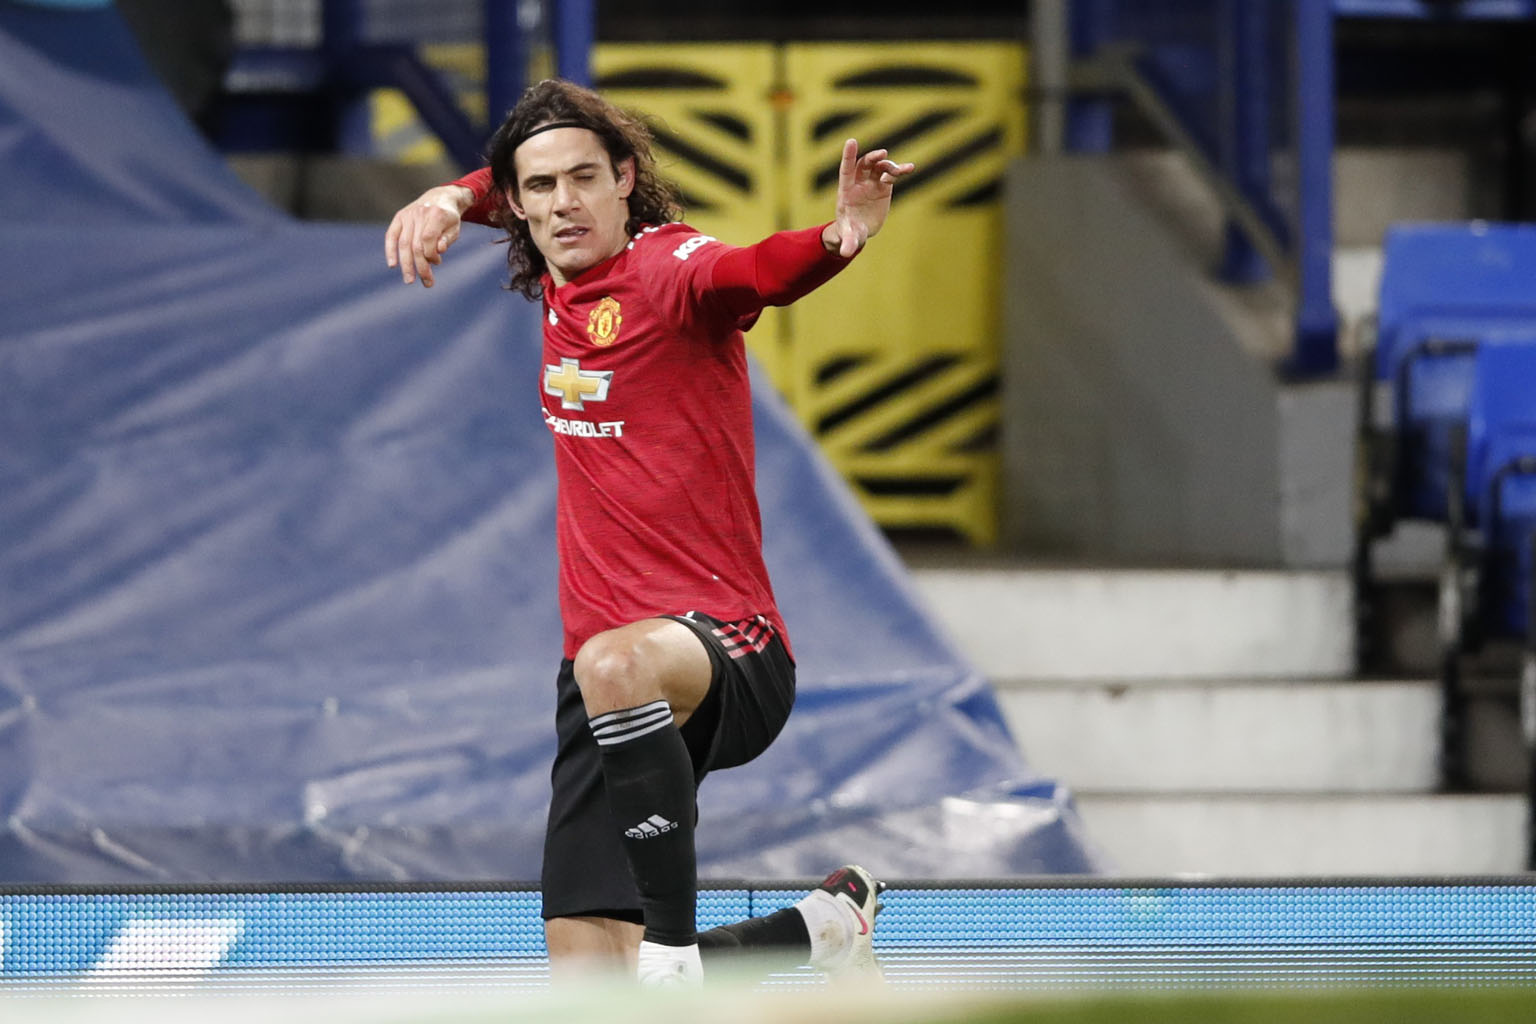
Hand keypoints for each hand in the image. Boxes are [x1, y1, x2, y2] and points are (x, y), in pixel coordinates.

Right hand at [384, 184, 474, 286]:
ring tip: (410, 280)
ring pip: (403, 243)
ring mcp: (407, 215)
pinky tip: (392, 265)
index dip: (431, 254)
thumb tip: (438, 251)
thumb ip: (447, 240)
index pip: (428, 238)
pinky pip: (391, 235)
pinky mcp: (399, 217)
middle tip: (426, 283)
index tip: (437, 263)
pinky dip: (390, 250)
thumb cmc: (449, 219)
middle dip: (420, 266)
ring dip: (406, 264)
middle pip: (415, 244)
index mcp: (436, 214)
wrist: (440, 198)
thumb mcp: (455, 228)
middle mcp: (419, 213)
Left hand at [822, 139, 915, 257]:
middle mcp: (859, 183)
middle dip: (872, 158)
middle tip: (882, 155)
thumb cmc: (850, 230)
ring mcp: (872, 183)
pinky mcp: (884, 186)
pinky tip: (910, 168)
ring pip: (880, 167)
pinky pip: (892, 175)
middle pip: (864, 165)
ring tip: (898, 171)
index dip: (848, 156)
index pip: (846, 169)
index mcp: (846, 190)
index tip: (851, 141)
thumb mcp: (850, 236)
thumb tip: (845, 252)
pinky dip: (900, 171)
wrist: (860, 230)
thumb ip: (848, 241)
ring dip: (889, 165)